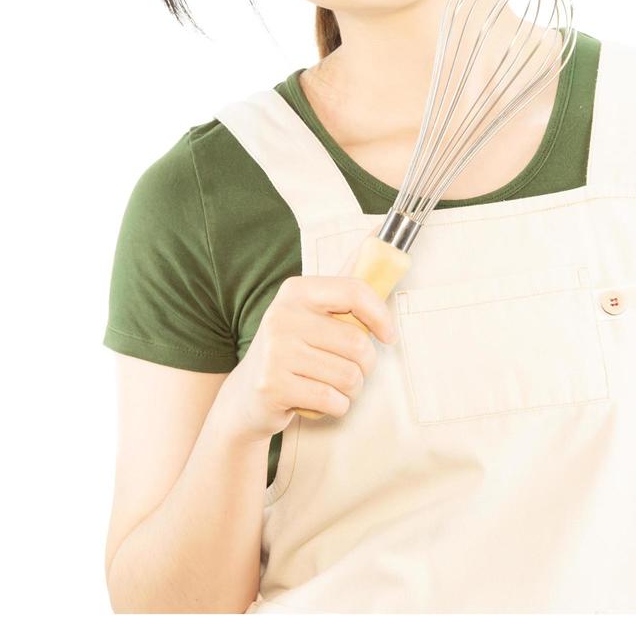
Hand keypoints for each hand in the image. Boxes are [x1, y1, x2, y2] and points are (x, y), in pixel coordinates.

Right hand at [212, 227, 398, 442]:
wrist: (246, 396)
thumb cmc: (294, 350)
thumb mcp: (312, 313)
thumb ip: (345, 286)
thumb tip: (382, 229)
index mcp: (296, 291)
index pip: (355, 292)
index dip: (381, 316)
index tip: (389, 336)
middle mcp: (282, 316)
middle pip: (358, 344)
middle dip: (366, 365)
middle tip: (354, 369)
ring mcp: (275, 352)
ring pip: (349, 376)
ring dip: (352, 388)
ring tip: (333, 385)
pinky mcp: (273, 386)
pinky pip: (333, 400)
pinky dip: (337, 406)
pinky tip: (320, 400)